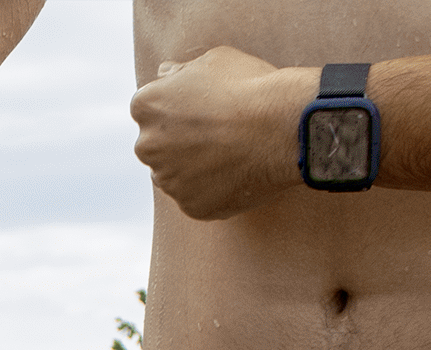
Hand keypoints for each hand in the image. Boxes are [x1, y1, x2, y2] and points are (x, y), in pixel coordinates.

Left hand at [130, 47, 309, 220]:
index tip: (205, 108)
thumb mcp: (213, 61)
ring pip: (175, 175)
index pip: (151, 110)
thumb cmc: (251, 86)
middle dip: (180, 141)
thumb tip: (165, 74)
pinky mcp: (191, 206)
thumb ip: (182, 71)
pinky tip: (237, 174)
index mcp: (146, 106)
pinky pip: (198, 198)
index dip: (180, 108)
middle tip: (219, 133)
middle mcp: (147, 146)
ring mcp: (168, 180)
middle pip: (158, 146)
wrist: (284, 126)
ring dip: (194, 167)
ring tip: (231, 153)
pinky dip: (213, 190)